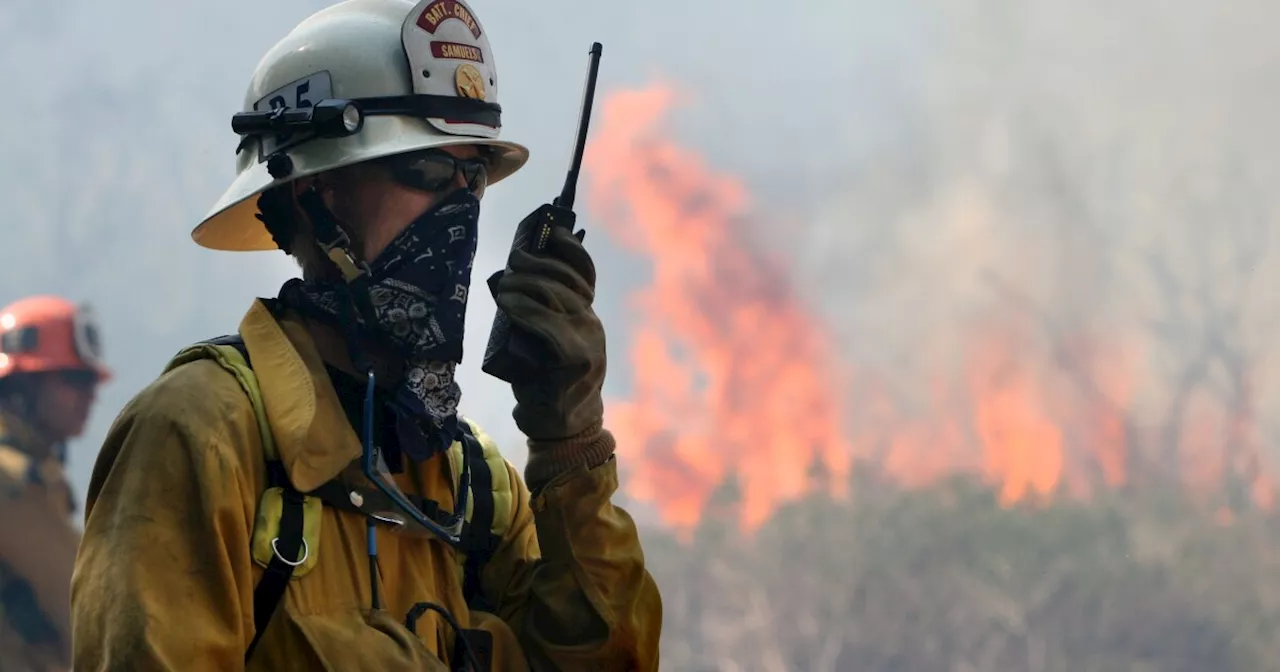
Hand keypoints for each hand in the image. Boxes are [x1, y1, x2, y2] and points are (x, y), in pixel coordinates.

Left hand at [489, 226, 614, 487]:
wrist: (562, 426)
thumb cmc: (546, 381)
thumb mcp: (546, 340)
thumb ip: (541, 312)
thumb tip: (510, 278)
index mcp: (587, 316)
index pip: (584, 272)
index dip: (568, 247)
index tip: (549, 232)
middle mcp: (592, 323)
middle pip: (567, 279)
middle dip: (538, 263)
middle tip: (513, 262)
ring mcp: (587, 339)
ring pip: (557, 296)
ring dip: (525, 284)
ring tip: (505, 285)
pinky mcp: (575, 357)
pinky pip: (548, 322)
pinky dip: (525, 308)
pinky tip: (508, 302)